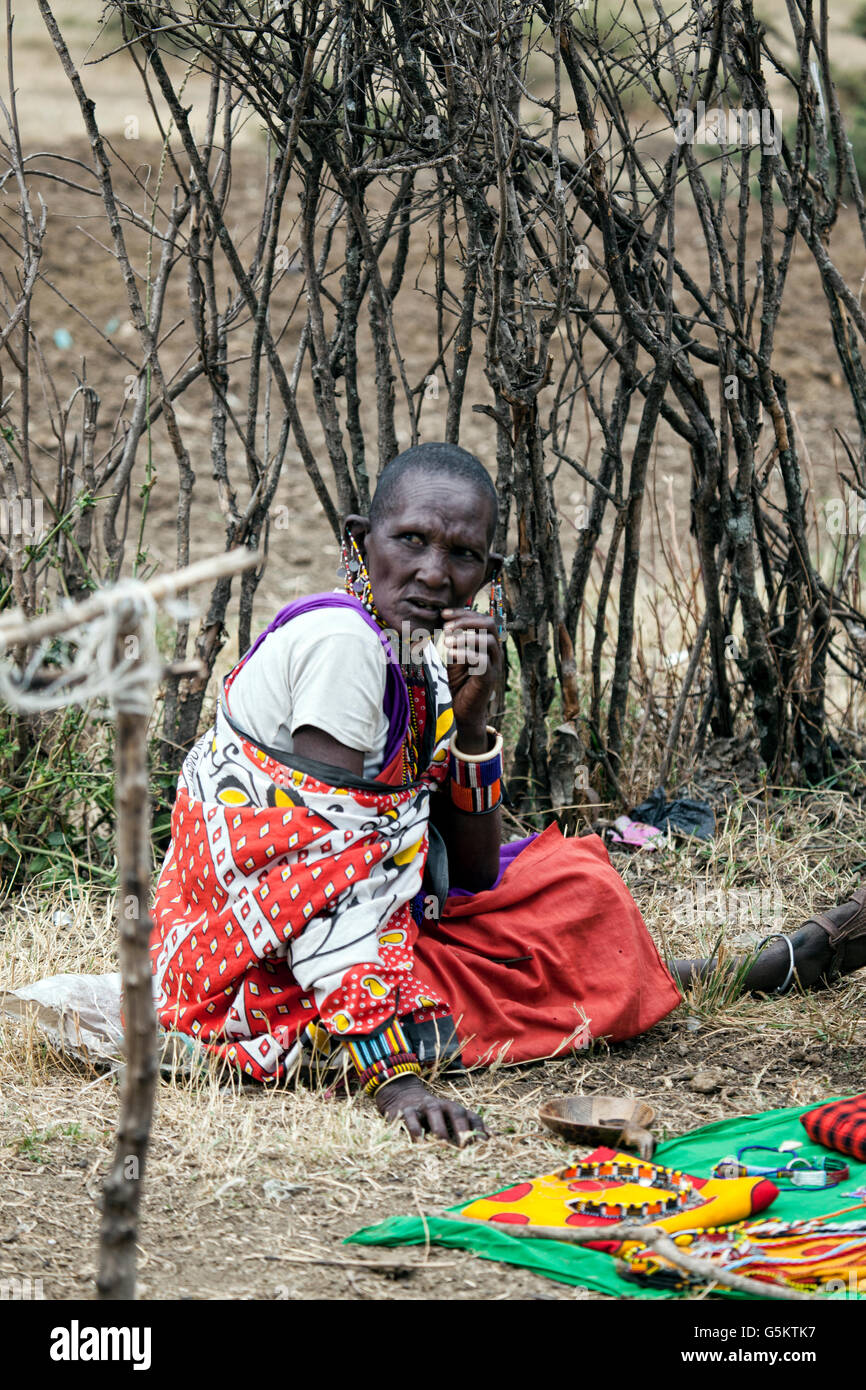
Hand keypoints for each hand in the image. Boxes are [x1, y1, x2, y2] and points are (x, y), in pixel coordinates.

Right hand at [374, 1073, 489, 1145]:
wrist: (403, 1098)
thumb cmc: (433, 1116)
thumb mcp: (451, 1120)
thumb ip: (471, 1128)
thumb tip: (496, 1139)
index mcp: (455, 1109)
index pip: (472, 1116)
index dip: (479, 1129)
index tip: (484, 1146)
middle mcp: (442, 1105)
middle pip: (456, 1111)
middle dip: (462, 1128)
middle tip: (466, 1146)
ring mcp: (424, 1106)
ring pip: (434, 1112)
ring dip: (439, 1127)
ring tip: (443, 1143)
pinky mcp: (406, 1111)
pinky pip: (410, 1118)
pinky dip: (415, 1129)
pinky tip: (418, 1142)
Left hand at [441, 609, 502, 740]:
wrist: (463, 710)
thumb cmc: (460, 683)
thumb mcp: (454, 657)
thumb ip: (454, 641)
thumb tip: (446, 623)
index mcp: (486, 643)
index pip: (480, 619)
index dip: (462, 613)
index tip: (443, 613)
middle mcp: (494, 652)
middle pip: (489, 624)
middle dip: (466, 621)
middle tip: (446, 627)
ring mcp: (494, 665)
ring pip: (488, 641)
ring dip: (465, 637)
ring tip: (446, 641)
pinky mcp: (489, 678)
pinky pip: (482, 660)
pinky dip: (465, 653)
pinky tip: (450, 652)